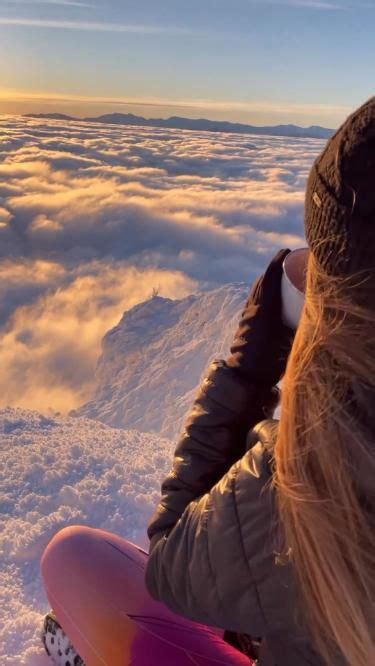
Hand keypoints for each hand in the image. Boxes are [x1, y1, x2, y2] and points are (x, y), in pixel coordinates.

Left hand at [226, 249, 293, 386]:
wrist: (244, 376)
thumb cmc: (269, 361)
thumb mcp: (291, 342)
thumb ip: (301, 327)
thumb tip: (314, 315)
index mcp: (266, 308)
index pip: (270, 277)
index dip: (277, 261)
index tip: (286, 251)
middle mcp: (254, 308)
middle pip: (262, 281)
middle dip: (273, 268)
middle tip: (287, 263)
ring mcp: (247, 315)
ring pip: (256, 290)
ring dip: (266, 280)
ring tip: (279, 277)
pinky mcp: (244, 322)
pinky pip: (253, 300)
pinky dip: (261, 292)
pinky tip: (269, 297)